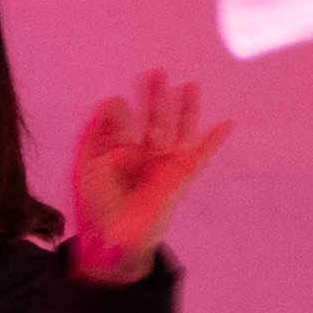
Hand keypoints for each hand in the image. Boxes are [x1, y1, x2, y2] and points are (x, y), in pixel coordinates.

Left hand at [65, 70, 233, 283]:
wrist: (112, 241)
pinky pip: (201, 156)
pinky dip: (214, 141)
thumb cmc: (94, 207)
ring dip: (185, 108)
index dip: (120, 111)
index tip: (116, 102)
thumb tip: (106, 102)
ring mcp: (163, 165)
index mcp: (119, 151)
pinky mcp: (180, 178)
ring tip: (190, 85)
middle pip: (153, 118)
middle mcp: (143, 155)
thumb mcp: (86, 166)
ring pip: (178, 130)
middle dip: (154, 96)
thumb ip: (95, 134)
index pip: (124, 122)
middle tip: (156, 71)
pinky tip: (226, 124)